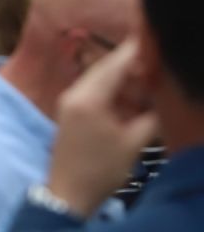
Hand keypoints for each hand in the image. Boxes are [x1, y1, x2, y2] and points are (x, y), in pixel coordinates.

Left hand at [42, 38, 157, 217]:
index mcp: (88, 98)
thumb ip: (151, 117)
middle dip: (130, 64)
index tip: (149, 39)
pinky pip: (93, 91)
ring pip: (99, 79)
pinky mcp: (70, 111)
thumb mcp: (133, 143)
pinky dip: (112, 90)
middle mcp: (74, 93)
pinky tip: (130, 95)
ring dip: (122, 78)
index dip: (133, 52)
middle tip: (154, 60)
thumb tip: (163, 99)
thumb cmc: (101, 169)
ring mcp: (69, 101)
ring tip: (147, 78)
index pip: (113, 66)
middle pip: (104, 69)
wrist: (69, 192)